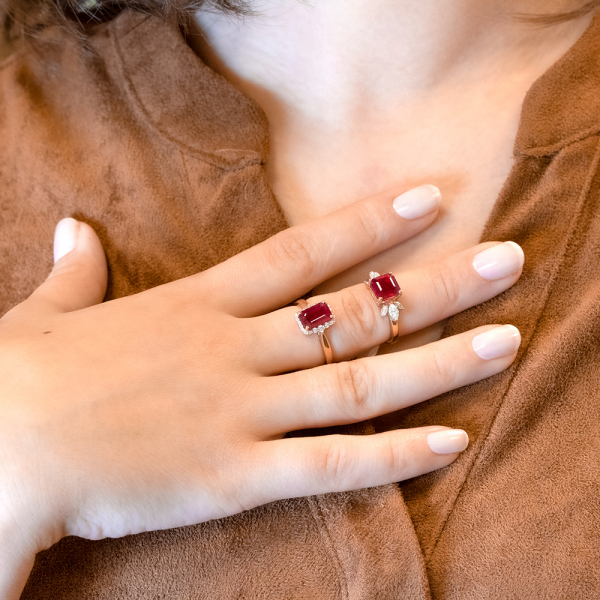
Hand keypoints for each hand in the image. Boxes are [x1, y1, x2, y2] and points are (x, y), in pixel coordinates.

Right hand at [0, 185, 521, 596]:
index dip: (370, 223)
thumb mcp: (50, 313)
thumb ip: (76, 271)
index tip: (430, 198)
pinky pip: (330, 464)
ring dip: (438, 362)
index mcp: (198, 306)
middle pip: (355, 310)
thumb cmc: (23, 381)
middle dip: (436, 284)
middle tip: (506, 261)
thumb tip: (71, 230)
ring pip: (359, 383)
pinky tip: (451, 441)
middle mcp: (234, 350)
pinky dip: (394, 455)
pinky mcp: (234, 477)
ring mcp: (239, 413)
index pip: (304, 252)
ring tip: (503, 341)